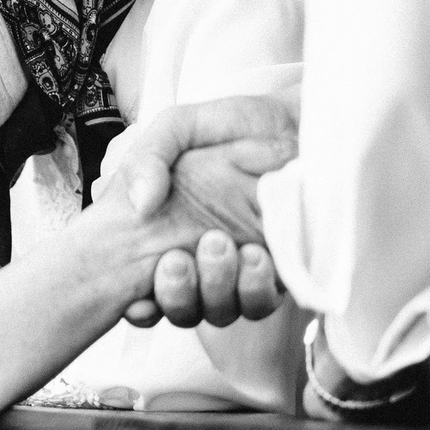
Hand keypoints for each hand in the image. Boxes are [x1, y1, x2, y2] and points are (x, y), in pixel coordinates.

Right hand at [104, 95, 298, 327]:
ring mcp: (239, 274)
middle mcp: (201, 266)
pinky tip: (255, 256)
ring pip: (221, 310)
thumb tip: (141, 204)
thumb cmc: (229, 127)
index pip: (145, 295)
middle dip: (178, 294)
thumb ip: (148, 159)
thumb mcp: (178, 129)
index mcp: (167, 240)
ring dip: (217, 289)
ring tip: (224, 246)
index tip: (139, 300)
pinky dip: (256, 288)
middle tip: (179, 259)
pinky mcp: (280, 273)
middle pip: (182, 310)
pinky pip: (263, 300)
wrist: (291, 119)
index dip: (141, 308)